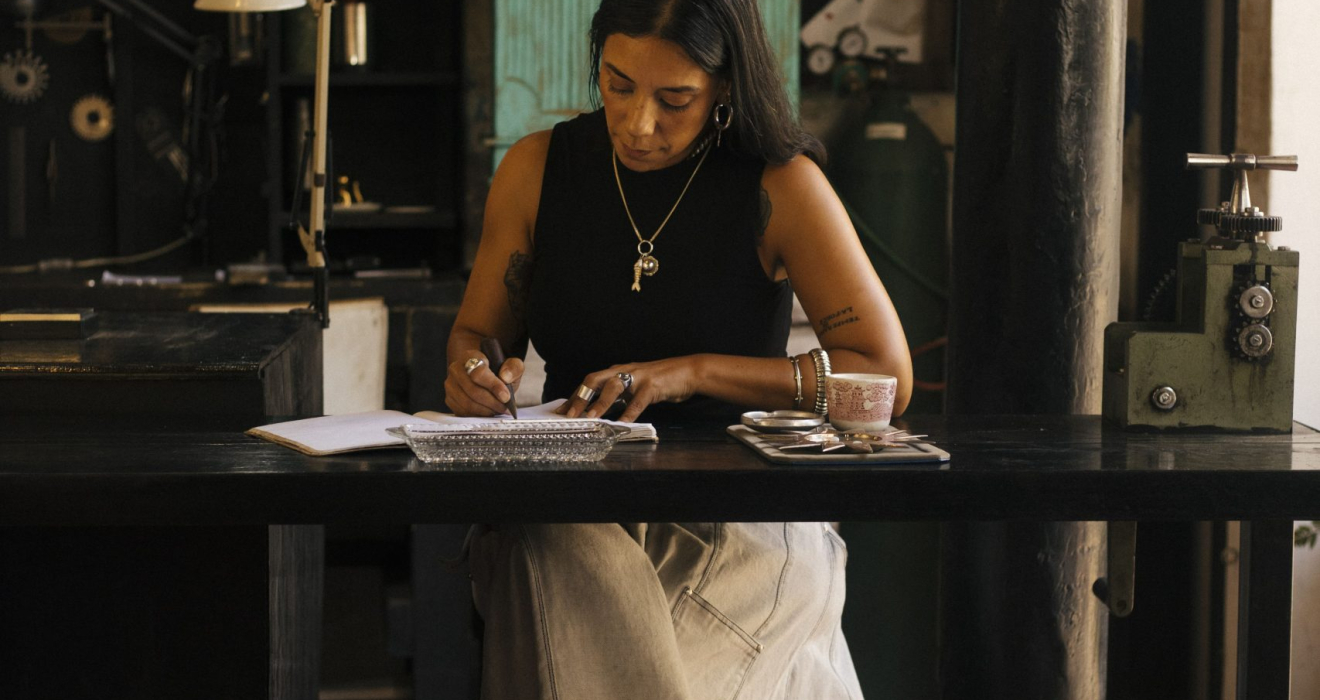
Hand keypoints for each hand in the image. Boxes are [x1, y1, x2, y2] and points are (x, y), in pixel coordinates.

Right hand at [445, 354, 523, 416]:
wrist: (485, 378)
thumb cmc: (499, 371)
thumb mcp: (512, 366)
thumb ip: (513, 367)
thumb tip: (505, 376)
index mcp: (471, 356)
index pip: (478, 373)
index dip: (493, 386)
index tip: (505, 396)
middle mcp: (456, 369)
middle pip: (472, 390)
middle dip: (491, 402)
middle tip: (503, 407)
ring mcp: (450, 384)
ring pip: (467, 403)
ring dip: (485, 410)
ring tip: (497, 410)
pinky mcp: (449, 398)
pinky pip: (462, 411)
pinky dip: (477, 414)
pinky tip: (487, 412)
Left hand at [557, 357, 699, 422]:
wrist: (688, 371)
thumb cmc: (660, 381)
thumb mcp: (634, 386)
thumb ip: (618, 396)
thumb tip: (598, 411)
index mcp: (617, 371)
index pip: (589, 382)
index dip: (575, 396)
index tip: (561, 411)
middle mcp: (624, 371)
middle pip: (594, 380)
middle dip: (580, 397)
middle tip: (568, 415)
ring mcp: (638, 377)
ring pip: (613, 387)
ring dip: (600, 403)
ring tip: (590, 418)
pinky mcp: (652, 386)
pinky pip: (638, 401)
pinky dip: (629, 413)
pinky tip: (623, 424)